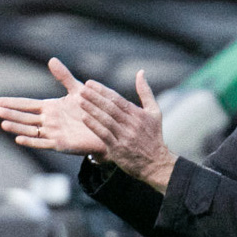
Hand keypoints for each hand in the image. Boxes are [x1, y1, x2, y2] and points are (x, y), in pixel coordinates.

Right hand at [0, 58, 105, 155]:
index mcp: (49, 108)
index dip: (11, 103)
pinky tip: (19, 139)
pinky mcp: (60, 144)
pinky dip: (31, 141)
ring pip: (30, 130)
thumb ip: (64, 76)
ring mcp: (53, 133)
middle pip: (25, 117)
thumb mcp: (77, 90)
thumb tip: (51, 59)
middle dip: (11, 114)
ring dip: (17, 128)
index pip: (25, 104)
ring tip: (4, 124)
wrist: (106, 128)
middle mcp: (48, 121)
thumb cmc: (90, 109)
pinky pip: (43, 143)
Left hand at [80, 70, 175, 191]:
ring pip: (106, 120)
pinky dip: (94, 126)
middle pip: (111, 107)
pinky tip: (84, 118)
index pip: (118, 99)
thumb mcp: (155, 112)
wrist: (156, 164)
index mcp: (139, 114)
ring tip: (80, 101)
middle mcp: (132, 124)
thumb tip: (140, 72)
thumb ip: (146, 92)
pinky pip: (104, 135)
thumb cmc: (154, 136)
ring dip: (92, 109)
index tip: (90, 83)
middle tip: (82, 89)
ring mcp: (125, 137)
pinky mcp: (119, 149)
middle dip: (95, 97)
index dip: (103, 90)